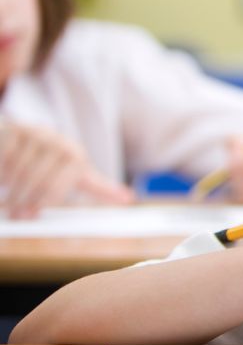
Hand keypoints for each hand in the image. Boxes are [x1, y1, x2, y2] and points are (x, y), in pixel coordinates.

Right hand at [0, 119, 133, 217]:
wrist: (29, 136)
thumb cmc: (56, 163)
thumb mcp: (79, 173)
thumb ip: (100, 187)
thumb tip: (128, 198)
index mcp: (76, 156)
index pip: (58, 185)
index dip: (45, 201)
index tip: (32, 215)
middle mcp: (59, 142)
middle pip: (37, 180)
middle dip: (25, 200)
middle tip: (17, 215)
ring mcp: (37, 134)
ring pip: (18, 171)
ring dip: (10, 191)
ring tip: (6, 204)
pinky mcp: (16, 130)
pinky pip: (5, 157)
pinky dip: (1, 174)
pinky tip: (2, 181)